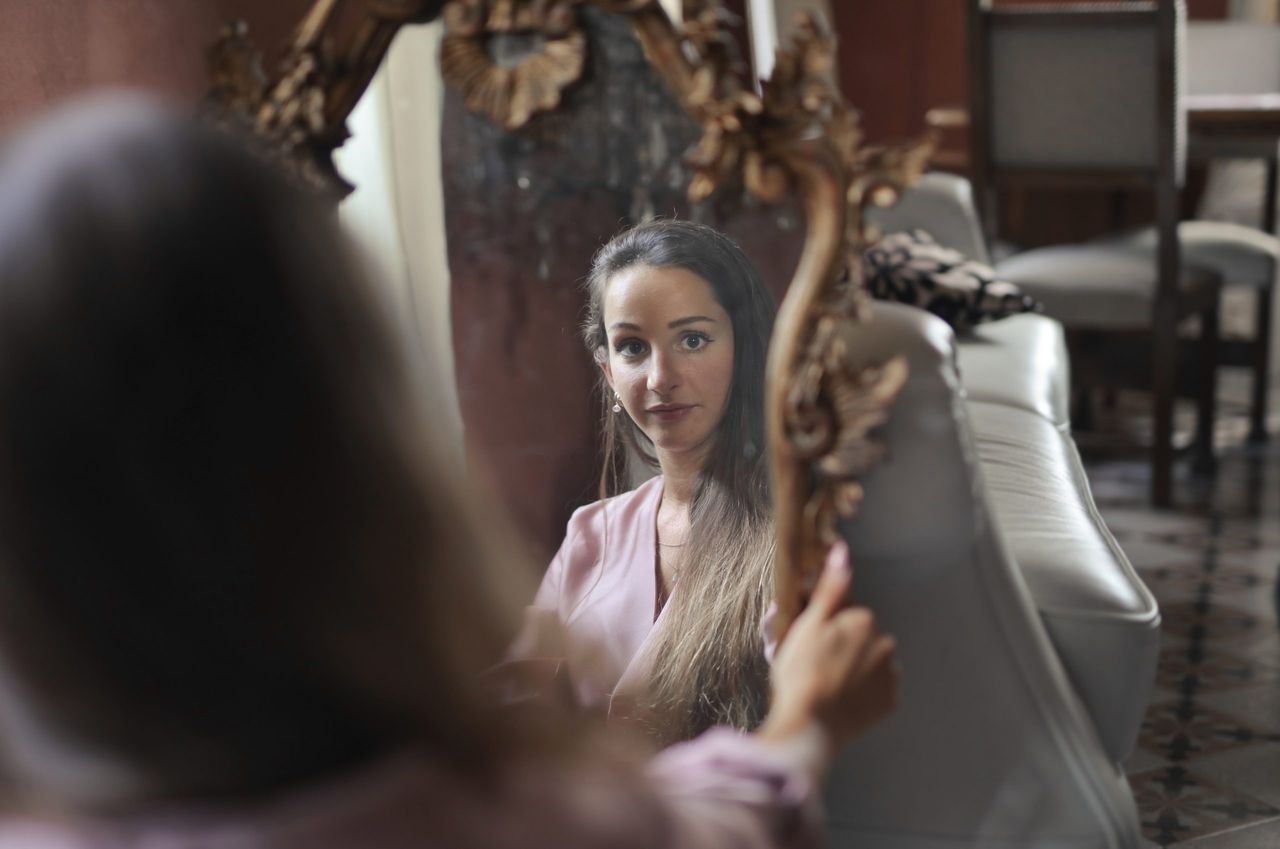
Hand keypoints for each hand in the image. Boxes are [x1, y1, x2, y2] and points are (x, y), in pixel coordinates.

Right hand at [755, 541, 898, 774]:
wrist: (808, 727)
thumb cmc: (801, 673)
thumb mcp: (807, 624)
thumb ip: (829, 588)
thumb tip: (842, 552)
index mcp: (864, 621)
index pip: (846, 616)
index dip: (826, 629)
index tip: (811, 645)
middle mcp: (885, 644)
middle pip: (862, 639)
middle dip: (845, 648)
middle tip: (817, 666)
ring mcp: (890, 676)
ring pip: (871, 663)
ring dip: (856, 670)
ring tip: (829, 685)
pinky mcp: (890, 704)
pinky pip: (878, 691)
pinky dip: (863, 693)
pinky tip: (841, 699)